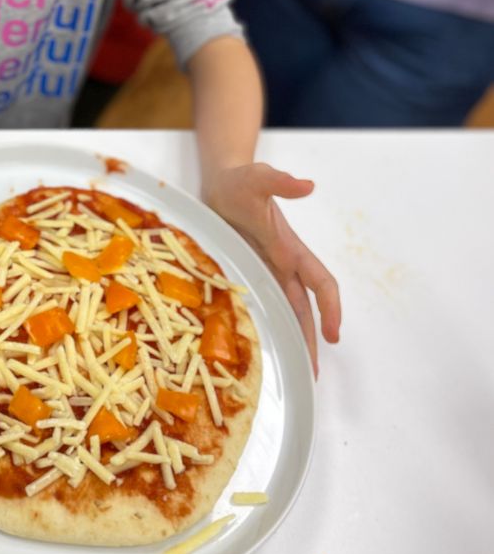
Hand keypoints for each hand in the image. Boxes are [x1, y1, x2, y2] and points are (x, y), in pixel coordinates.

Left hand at [201, 163, 339, 377]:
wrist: (220, 180)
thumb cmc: (241, 180)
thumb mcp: (257, 178)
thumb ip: (278, 182)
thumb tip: (306, 185)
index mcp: (289, 248)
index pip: (319, 283)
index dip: (330, 308)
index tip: (334, 334)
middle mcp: (281, 264)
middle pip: (303, 309)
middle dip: (311, 340)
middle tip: (310, 374)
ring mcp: (262, 270)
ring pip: (283, 312)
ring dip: (292, 339)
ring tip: (294, 371)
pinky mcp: (243, 272)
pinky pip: (259, 304)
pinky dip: (265, 325)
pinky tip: (260, 345)